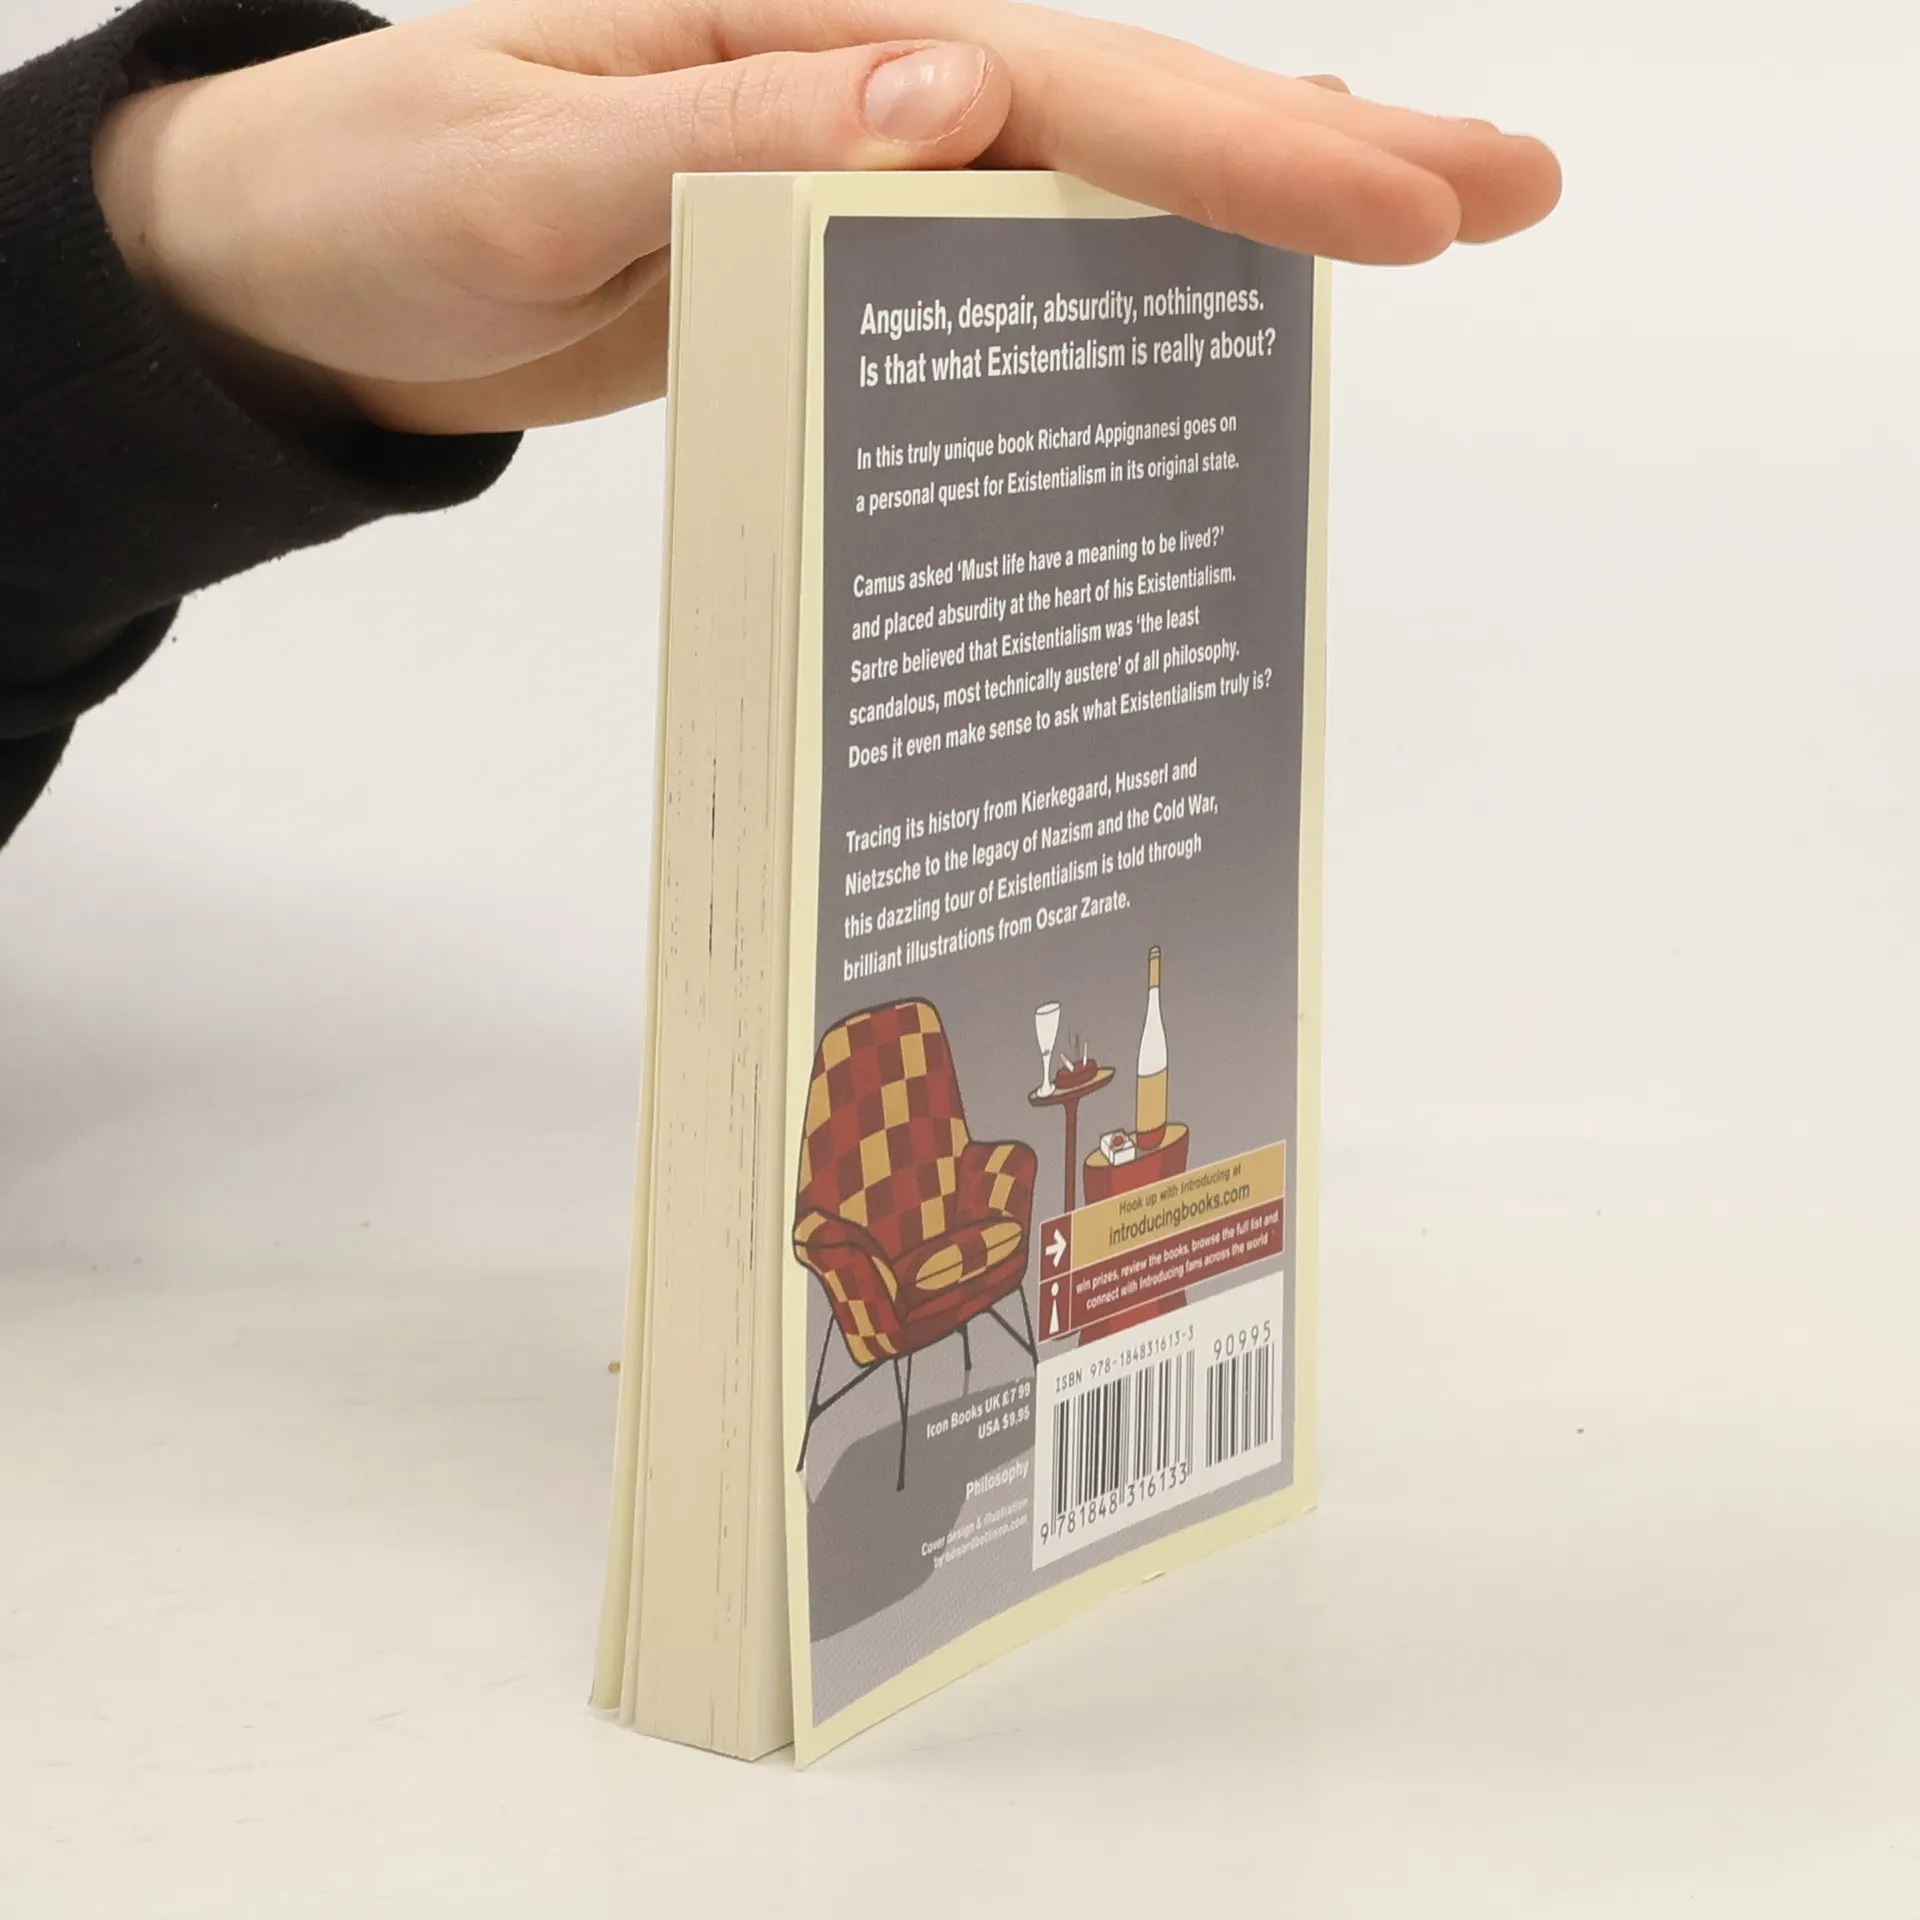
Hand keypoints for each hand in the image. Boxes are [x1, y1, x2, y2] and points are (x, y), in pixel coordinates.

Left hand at [93, 0, 1560, 434]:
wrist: (333, 272)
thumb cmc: (395, 197)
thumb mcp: (531, 166)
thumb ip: (731, 131)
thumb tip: (953, 99)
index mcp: (798, 26)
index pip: (1052, 78)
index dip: (1227, 142)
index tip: (1387, 203)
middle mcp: (858, 78)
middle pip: (1123, 106)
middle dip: (1319, 150)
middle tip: (1509, 186)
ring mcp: (864, 166)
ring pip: (1095, 177)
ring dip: (1261, 203)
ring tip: (1437, 223)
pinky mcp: (846, 250)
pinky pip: (1016, 255)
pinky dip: (1133, 262)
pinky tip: (1222, 271)